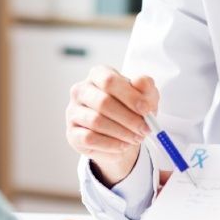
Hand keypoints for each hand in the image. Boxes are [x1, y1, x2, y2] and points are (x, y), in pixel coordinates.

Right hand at [66, 66, 158, 186]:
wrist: (122, 134)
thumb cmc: (132, 109)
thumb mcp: (145, 96)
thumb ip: (145, 86)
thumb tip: (141, 82)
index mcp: (98, 74)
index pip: (109, 81)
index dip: (129, 96)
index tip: (146, 109)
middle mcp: (81, 90)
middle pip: (103, 102)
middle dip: (128, 118)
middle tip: (144, 129)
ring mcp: (73, 111)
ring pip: (96, 121)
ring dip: (121, 132)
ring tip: (136, 138)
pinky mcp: (72, 133)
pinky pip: (89, 138)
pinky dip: (110, 144)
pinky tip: (123, 145)